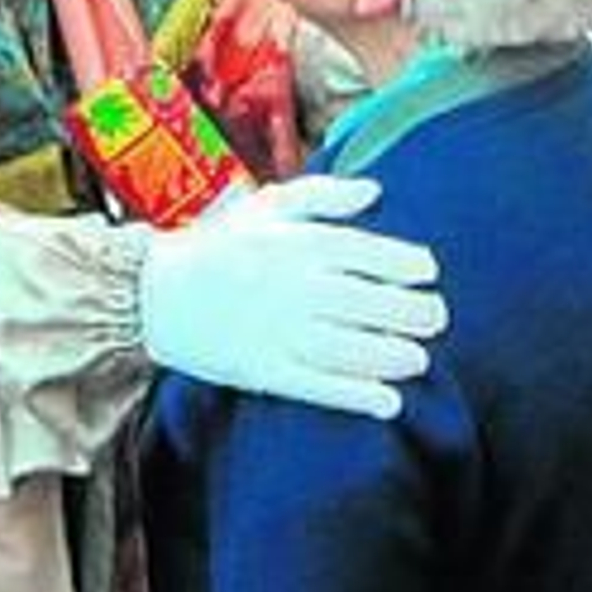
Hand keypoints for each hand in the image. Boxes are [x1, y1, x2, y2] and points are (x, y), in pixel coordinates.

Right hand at [140, 176, 445, 419]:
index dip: (408, 265)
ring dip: (395, 356)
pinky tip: (389, 401)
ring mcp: (279, 330)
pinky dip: (359, 396)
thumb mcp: (266, 204)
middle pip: (372, 304)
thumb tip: (376, 190)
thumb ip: (324, 195)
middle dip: (415, 314)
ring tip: (419, 359)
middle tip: (435, 319)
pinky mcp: (264, 369)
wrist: (156, 293)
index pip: (369, 253)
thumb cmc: (220, 243)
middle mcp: (294, 285)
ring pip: (354, 348)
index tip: (428, 272)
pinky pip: (322, 386)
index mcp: (296, 242)